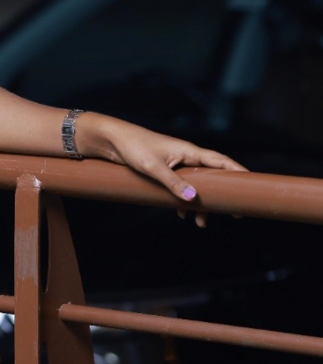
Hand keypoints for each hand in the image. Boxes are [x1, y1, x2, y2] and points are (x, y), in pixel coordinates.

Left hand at [76, 113, 245, 211]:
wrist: (111, 140)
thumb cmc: (133, 147)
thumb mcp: (153, 167)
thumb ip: (173, 183)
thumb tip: (192, 199)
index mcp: (189, 151)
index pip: (221, 161)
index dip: (238, 172)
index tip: (252, 184)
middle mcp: (186, 156)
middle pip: (212, 177)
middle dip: (221, 196)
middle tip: (234, 214)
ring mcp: (175, 163)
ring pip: (196, 185)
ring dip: (199, 204)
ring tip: (201, 223)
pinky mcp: (164, 169)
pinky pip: (181, 187)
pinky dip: (183, 201)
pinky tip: (180, 214)